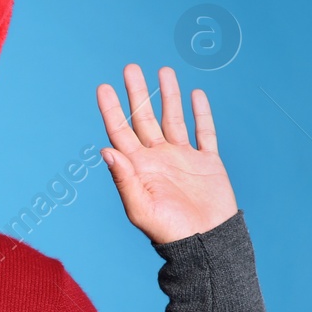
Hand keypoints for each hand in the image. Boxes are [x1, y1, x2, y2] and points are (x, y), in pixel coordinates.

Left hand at [96, 64, 236, 244]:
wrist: (205, 243)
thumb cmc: (168, 231)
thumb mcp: (140, 207)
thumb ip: (124, 179)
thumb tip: (106, 150)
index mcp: (138, 167)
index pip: (120, 131)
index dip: (111, 109)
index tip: (103, 87)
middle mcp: (158, 158)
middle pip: (144, 118)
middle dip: (138, 93)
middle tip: (130, 68)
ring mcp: (183, 158)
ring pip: (173, 118)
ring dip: (168, 96)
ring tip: (163, 70)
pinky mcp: (207, 162)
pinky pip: (204, 132)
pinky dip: (201, 113)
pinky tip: (195, 94)